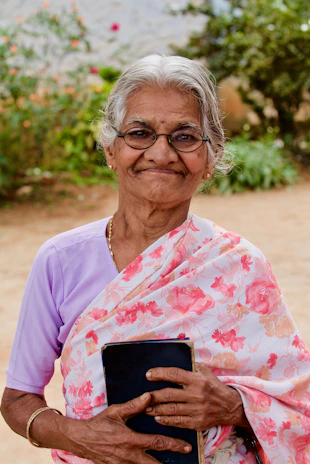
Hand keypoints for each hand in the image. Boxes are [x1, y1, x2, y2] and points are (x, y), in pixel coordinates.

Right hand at [63, 392, 191, 463]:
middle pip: (155, 463)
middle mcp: (129, 455)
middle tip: (186, 457)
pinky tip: (152, 463)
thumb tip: (150, 396)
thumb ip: (134, 405)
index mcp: (131, 440)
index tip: (187, 446)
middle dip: (171, 462)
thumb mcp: (116, 411)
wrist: (81, 439)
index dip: (174, 445)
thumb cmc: (99, 423)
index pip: (157, 443)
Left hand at [145, 363, 248, 430]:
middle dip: (154, 395)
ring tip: (146, 408)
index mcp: (198, 380)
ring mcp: (197, 410)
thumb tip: (176, 358)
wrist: (231, 406)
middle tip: (143, 395)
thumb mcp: (205, 372)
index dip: (160, 374)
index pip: (175, 374)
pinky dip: (166, 421)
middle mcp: (197, 395)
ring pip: (172, 410)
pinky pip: (178, 422)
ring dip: (156, 409)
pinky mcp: (198, 423)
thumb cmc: (214, 386)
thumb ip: (191, 366)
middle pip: (170, 394)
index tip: (149, 374)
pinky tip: (158, 418)